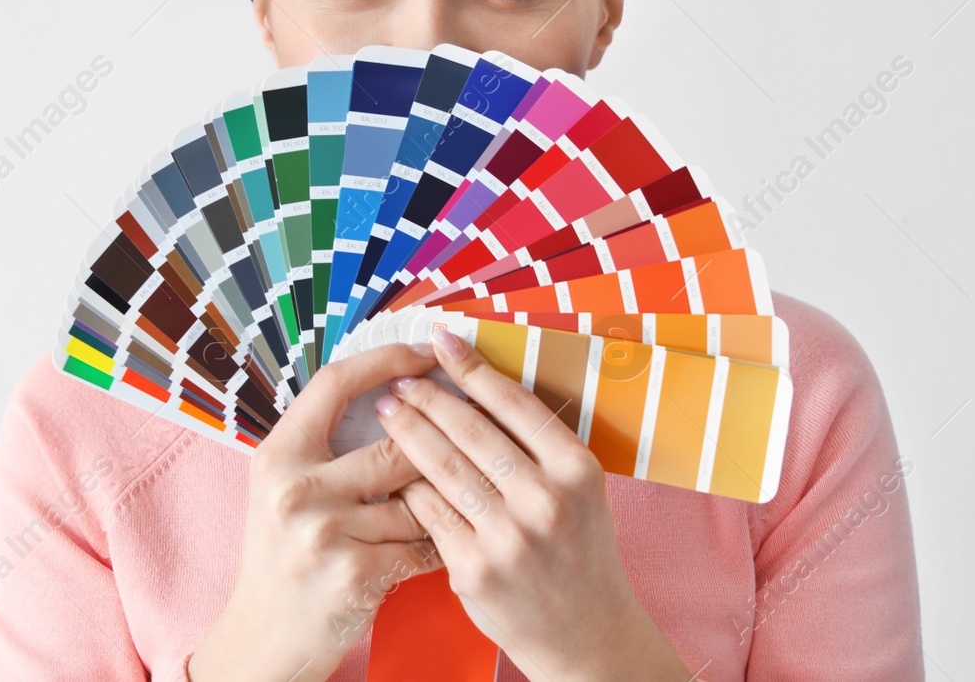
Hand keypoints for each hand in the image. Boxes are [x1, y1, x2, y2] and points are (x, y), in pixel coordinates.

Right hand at [188, 342, 445, 681]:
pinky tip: (448, 545)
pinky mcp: (356, 574)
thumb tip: (401, 392)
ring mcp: (325, 533)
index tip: (428, 352)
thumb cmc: (284, 556)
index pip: (335, 382)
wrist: (263, 638)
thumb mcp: (284, 488)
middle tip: (475, 431)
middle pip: (395, 443)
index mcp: (278, 455)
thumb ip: (327, 445)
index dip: (387, 358)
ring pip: (417, 498)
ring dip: (441, 502)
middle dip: (439, 444)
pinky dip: (440, 545)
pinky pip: (423, 545)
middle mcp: (296, 489)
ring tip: (460, 500)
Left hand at [380, 325, 692, 681]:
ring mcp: (508, 537)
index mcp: (577, 470)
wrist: (587, 634)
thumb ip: (540, 446)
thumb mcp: (581, 491)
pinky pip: (430, 513)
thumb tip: (480, 384)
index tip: (442, 340)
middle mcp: (545, 500)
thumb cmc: (580, 552)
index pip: (515, 404)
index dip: (473, 368)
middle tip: (399, 380)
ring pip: (443, 468)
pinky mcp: (475, 569)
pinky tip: (393, 469)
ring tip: (387, 412)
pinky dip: (408, 486)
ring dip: (407, 433)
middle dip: (428, 398)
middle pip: (471, 431)